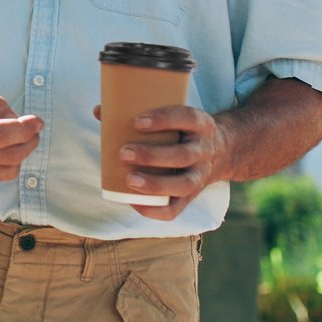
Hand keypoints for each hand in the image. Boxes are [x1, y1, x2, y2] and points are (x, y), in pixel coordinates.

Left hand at [98, 103, 230, 220]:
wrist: (221, 151)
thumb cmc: (184, 130)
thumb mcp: (176, 116)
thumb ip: (141, 112)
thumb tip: (99, 111)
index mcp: (201, 125)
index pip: (188, 118)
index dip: (164, 119)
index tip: (137, 122)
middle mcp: (204, 151)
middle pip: (183, 155)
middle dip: (152, 156)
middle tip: (123, 152)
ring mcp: (201, 176)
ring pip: (183, 184)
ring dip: (155, 184)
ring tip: (129, 180)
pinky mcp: (192, 196)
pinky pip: (177, 209)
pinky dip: (154, 210)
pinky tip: (133, 202)